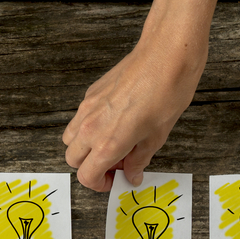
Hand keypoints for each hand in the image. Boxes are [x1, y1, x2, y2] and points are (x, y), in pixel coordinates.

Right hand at [62, 4, 206, 190]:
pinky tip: (114, 121)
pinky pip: (80, 118)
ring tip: (111, 143)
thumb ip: (139, 158)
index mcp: (108, 142)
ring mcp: (87, 108)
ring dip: (85, 147)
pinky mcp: (91, 93)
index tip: (114, 180)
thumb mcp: (158, 134)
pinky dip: (89, 127)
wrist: (166, 54)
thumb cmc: (168, 92)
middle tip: (114, 164)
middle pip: (72, 159)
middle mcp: (91, 127)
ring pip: (70, 138)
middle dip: (89, 166)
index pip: (86, 175)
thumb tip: (132, 174)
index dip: (99, 184)